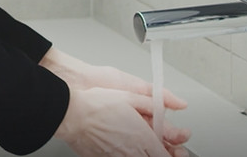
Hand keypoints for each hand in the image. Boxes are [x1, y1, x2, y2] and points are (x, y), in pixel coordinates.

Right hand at [42, 49, 189, 156]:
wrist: (70, 114)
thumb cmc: (95, 106)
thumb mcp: (129, 96)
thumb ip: (155, 104)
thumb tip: (176, 104)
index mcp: (144, 139)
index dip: (175, 154)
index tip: (176, 149)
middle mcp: (133, 153)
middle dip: (163, 156)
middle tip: (165, 150)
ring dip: (144, 155)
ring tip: (141, 147)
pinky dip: (125, 155)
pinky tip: (122, 148)